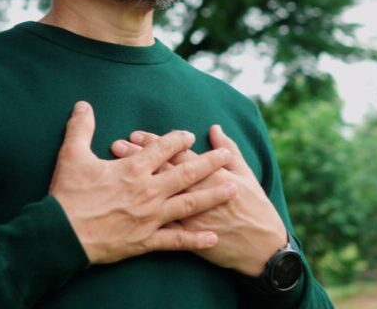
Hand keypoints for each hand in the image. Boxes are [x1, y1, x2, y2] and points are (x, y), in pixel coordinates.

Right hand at [49, 101, 236, 264]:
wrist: (61, 235)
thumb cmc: (67, 194)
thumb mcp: (71, 155)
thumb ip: (81, 127)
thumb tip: (83, 104)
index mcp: (133, 169)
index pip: (162, 149)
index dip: (177, 139)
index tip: (189, 135)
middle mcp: (147, 191)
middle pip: (185, 173)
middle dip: (208, 162)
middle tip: (226, 155)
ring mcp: (150, 217)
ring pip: (189, 204)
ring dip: (212, 195)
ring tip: (233, 189)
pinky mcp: (145, 241)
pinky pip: (176, 241)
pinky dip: (195, 240)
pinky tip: (213, 238)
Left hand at [111, 125, 286, 275]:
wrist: (262, 248)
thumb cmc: (255, 208)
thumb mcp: (246, 175)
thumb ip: (229, 150)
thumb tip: (215, 128)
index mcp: (212, 175)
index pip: (178, 153)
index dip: (155, 142)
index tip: (135, 134)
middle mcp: (198, 193)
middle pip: (162, 170)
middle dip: (138, 157)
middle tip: (116, 145)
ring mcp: (191, 216)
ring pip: (157, 194)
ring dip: (136, 182)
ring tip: (114, 169)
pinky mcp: (189, 237)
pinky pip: (161, 225)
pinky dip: (142, 216)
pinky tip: (124, 208)